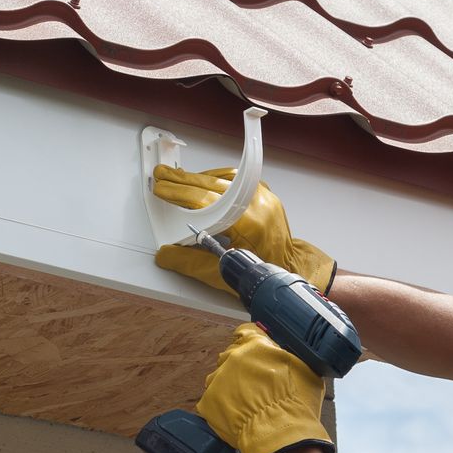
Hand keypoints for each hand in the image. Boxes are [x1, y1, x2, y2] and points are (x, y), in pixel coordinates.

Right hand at [152, 165, 335, 292]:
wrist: (290, 267)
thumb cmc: (262, 272)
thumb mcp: (222, 274)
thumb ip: (191, 264)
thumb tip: (166, 254)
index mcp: (248, 224)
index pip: (206, 202)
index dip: (180, 194)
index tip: (163, 190)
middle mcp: (257, 206)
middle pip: (212, 186)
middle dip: (182, 181)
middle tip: (163, 178)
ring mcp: (263, 198)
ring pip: (224, 180)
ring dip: (199, 179)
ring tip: (177, 180)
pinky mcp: (264, 196)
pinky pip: (237, 180)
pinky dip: (216, 180)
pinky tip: (202, 181)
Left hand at [196, 324, 333, 452]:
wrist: (281, 432)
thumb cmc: (296, 402)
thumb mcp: (303, 367)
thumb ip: (285, 354)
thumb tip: (280, 350)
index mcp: (255, 345)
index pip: (245, 333)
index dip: (250, 343)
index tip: (253, 353)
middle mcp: (233, 357)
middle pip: (231, 357)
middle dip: (241, 368)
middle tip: (255, 385)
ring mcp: (217, 379)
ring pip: (220, 378)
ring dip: (230, 386)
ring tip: (246, 403)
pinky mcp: (208, 401)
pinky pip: (213, 399)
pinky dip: (223, 406)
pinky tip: (238, 414)